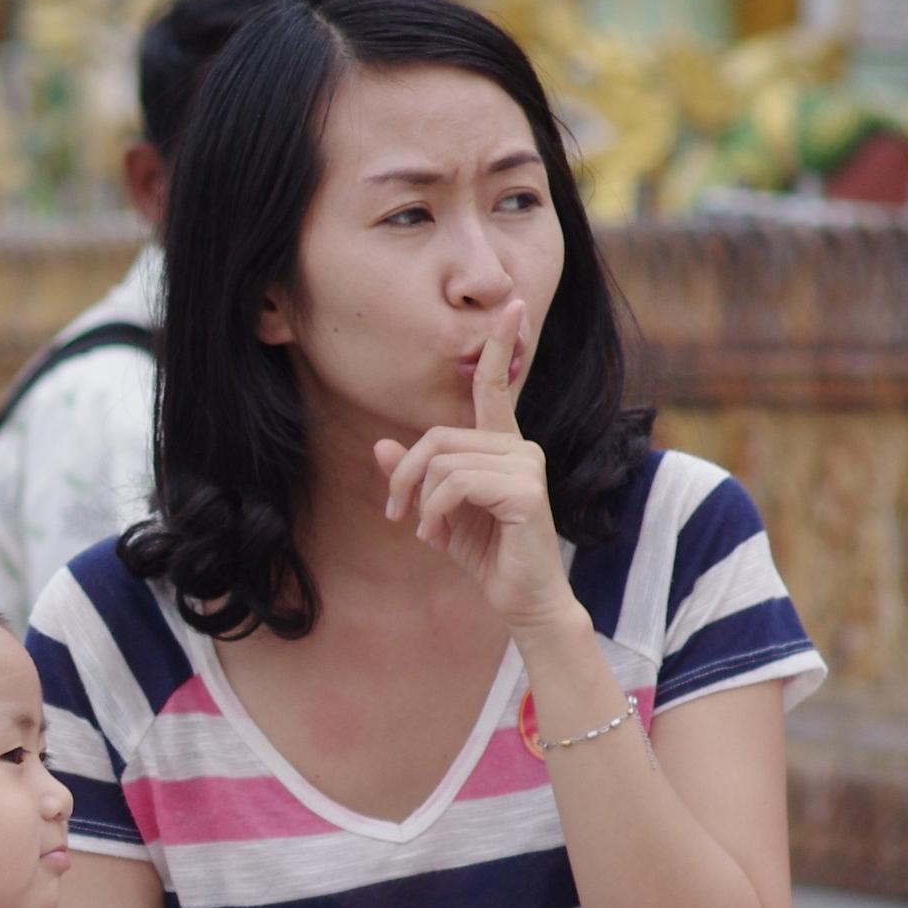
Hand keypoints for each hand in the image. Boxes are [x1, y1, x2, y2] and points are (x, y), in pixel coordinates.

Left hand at [377, 297, 575, 635]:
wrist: (523, 600)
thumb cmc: (487, 556)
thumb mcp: (440, 513)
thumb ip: (415, 477)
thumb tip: (381, 444)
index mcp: (502, 447)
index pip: (495, 387)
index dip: (499, 347)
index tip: (511, 306)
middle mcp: (519, 447)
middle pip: (437, 438)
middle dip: (406, 478)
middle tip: (399, 516)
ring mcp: (527, 465)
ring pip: (443, 463)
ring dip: (422, 504)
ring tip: (430, 535)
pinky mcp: (526, 490)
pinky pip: (457, 484)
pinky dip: (436, 513)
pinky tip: (441, 539)